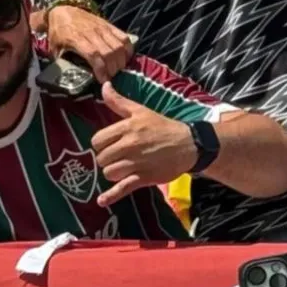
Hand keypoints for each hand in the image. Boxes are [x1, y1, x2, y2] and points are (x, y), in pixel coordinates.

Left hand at [46, 6, 132, 81]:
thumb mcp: (54, 48)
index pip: (93, 54)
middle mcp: (91, 32)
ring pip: (118, 46)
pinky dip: (128, 49)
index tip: (103, 80)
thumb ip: (60, 62)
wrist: (63, 10)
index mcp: (76, 38)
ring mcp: (102, 28)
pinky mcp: (109, 25)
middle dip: (112, 69)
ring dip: (120, 61)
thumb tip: (64, 78)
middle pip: (109, 52)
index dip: (101, 69)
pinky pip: (124, 37)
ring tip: (117, 70)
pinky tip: (124, 58)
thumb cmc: (58, 32)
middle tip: (110, 77)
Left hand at [91, 82, 196, 206]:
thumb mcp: (141, 111)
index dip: (101, 144)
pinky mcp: (144, 178)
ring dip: (112, 172)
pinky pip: (122, 188)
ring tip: (122, 168)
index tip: (110, 144)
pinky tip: (102, 200)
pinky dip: (111, 196)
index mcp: (127, 128)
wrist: (188, 144)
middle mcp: (129, 146)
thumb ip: (119, 101)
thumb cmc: (163, 126)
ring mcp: (136, 163)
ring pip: (109, 172)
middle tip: (118, 156)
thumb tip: (104, 86)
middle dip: (107, 158)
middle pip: (101, 158)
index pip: (97, 140)